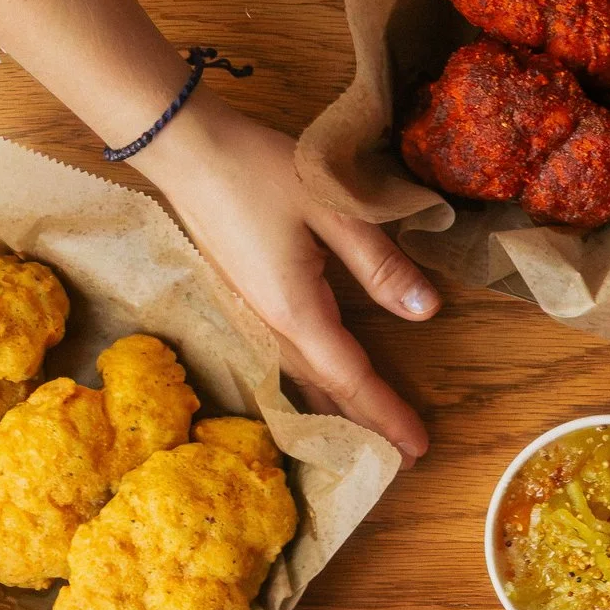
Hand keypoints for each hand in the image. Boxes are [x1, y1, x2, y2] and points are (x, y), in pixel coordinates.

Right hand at [136, 97, 436, 461]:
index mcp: (295, 309)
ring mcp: (250, 316)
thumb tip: (425, 310)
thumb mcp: (333, 209)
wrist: (184, 150)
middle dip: (364, 427)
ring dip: (333, 414)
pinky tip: (314, 391)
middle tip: (402, 459)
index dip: (386, 414)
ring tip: (364, 439)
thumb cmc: (258, 171)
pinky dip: (307, 388)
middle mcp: (269, 325)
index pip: (351, 377)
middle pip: (324, 391)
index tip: (417, 448)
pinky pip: (280, 362)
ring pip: (298, 381)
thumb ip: (379, 263)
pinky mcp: (241, 301)